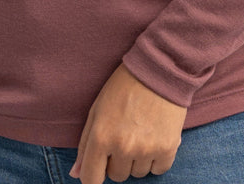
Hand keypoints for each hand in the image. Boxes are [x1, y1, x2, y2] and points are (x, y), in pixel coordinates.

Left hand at [69, 63, 186, 183]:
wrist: (158, 70)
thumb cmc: (123, 87)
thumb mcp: (97, 109)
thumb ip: (85, 144)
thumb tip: (76, 174)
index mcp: (101, 136)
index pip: (91, 179)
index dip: (92, 178)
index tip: (98, 171)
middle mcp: (123, 147)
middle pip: (117, 176)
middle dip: (118, 160)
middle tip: (124, 135)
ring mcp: (146, 149)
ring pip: (137, 173)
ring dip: (138, 159)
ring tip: (141, 132)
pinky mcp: (167, 148)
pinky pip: (158, 170)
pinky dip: (157, 158)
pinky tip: (155, 136)